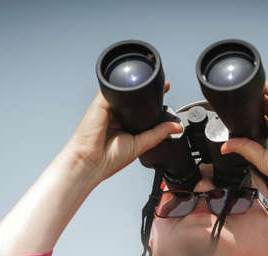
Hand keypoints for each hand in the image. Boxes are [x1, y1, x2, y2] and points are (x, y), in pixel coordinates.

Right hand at [65, 81, 182, 183]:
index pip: (141, 108)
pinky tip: (133, 82)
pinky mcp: (100, 102)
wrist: (91, 162)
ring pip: (125, 91)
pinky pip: (112, 87)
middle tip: (164, 86)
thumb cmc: (110, 159)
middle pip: (134, 98)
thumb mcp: (141, 144)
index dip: (153, 100)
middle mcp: (117, 115)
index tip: (166, 92)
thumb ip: (158, 133)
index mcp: (126, 124)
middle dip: (148, 91)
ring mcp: (109, 107)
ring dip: (137, 85)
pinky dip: (121, 83)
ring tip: (152, 82)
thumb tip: (177, 127)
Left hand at [221, 82, 267, 196]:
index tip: (236, 115)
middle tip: (238, 101)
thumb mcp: (262, 159)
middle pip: (267, 111)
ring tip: (244, 90)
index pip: (262, 125)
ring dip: (260, 95)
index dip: (251, 119)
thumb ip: (244, 148)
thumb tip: (225, 146)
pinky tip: (258, 85)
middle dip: (254, 106)